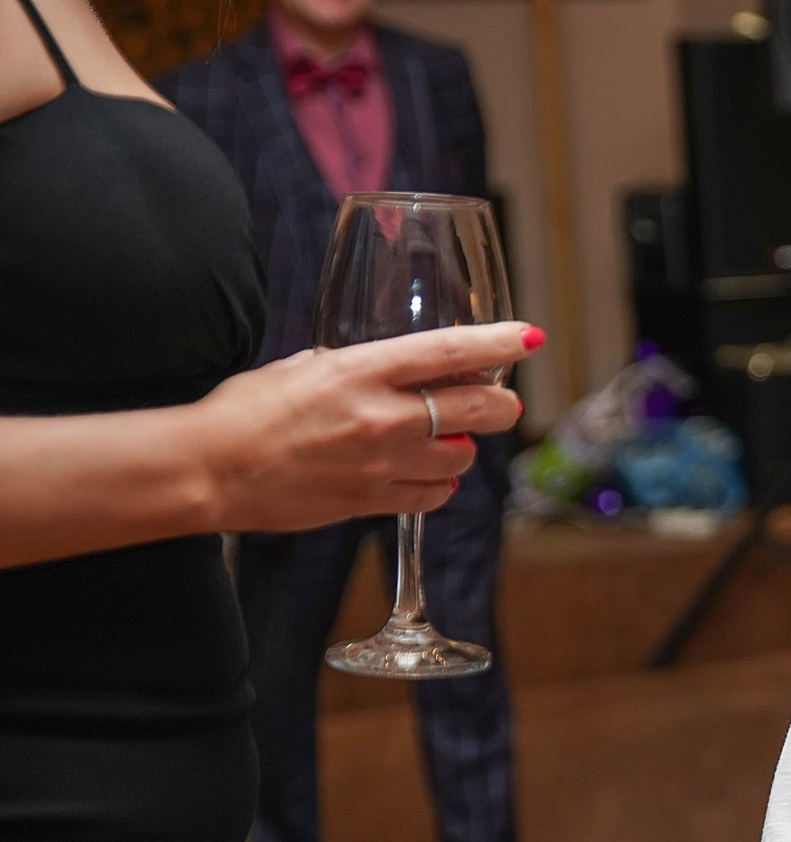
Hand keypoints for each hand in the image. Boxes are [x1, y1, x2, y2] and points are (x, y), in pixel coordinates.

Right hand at [194, 323, 539, 533]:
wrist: (210, 470)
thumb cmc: (245, 410)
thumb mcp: (302, 366)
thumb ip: (354, 367)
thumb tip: (389, 370)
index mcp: (360, 371)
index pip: (448, 352)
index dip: (498, 344)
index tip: (529, 338)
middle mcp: (381, 418)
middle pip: (477, 410)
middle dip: (503, 406)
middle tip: (504, 403)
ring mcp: (381, 465)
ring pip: (462, 458)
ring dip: (464, 447)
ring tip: (447, 439)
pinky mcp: (372, 503)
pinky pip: (433, 497)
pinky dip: (439, 485)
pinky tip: (426, 474)